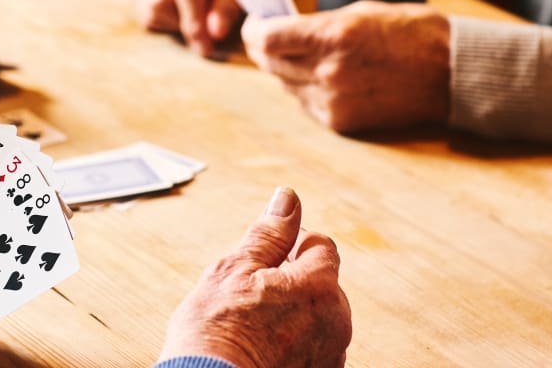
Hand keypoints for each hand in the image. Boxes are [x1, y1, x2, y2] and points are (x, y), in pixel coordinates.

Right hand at [125, 0, 270, 56]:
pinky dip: (160, 16)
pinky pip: (140, 7)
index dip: (195, 22)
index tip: (205, 47)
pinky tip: (179, 6)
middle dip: (183, 23)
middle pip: (161, 0)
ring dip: (172, 21)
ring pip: (148, 7)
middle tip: (205, 30)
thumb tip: (214, 32)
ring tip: (194, 12)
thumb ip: (230, 2)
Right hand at [159, 187, 351, 367]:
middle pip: (320, 283)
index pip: (320, 245)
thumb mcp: (234, 270)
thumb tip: (287, 199)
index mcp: (319, 287)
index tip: (263, 261)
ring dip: (291, 315)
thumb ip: (268, 234)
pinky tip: (261, 350)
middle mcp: (336, 323)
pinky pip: (311, 348)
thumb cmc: (215, 336)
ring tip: (252, 327)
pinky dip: (291, 345)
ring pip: (314, 317)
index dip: (290, 246)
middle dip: (291, 282)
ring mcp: (330, 355)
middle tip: (250, 296)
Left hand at [243, 1, 450, 131]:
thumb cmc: (412, 32)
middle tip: (266, 38)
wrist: (452, 74)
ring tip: (301, 55)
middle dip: (263, 49)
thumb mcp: (361, 12)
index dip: (252, 31)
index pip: (266, 39)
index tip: (254, 23)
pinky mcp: (341, 123)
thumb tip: (284, 30)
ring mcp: (333, 101)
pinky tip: (324, 77)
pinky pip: (307, 104)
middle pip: (269, 64)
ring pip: (286, 85)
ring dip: (286, 70)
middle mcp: (328, 72)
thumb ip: (318, 25)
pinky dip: (307, 90)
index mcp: (332, 36)